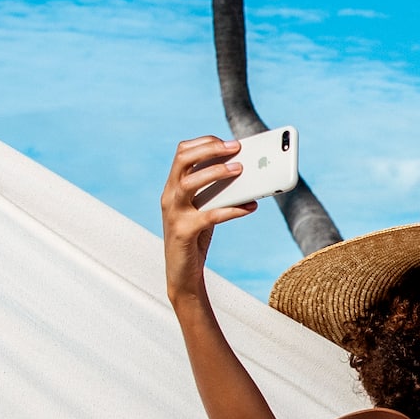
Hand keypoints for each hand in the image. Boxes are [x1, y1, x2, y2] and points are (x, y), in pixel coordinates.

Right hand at [162, 136, 256, 300]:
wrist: (182, 276)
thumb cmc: (196, 238)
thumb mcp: (205, 209)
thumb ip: (217, 191)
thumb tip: (248, 174)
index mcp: (173, 187)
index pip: (182, 152)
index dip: (205, 142)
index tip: (229, 142)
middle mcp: (169, 196)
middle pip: (183, 159)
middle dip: (210, 149)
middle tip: (236, 147)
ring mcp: (173, 214)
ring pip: (190, 182)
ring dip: (216, 172)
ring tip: (240, 170)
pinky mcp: (183, 232)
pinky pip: (210, 215)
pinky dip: (232, 209)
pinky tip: (250, 206)